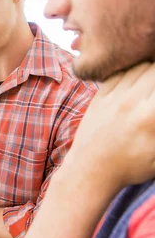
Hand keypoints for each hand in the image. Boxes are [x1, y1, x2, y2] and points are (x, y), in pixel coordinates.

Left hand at [63, 62, 154, 190]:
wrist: (90, 170)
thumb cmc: (130, 167)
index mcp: (150, 118)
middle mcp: (132, 103)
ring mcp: (113, 98)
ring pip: (140, 67)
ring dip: (151, 71)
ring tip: (151, 85)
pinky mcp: (99, 97)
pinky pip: (119, 73)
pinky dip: (131, 72)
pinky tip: (136, 82)